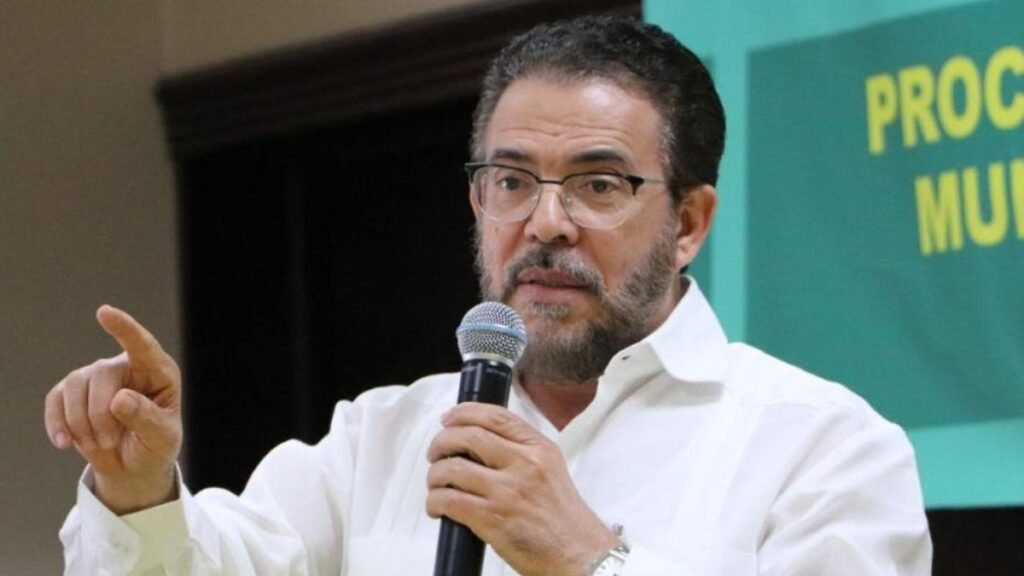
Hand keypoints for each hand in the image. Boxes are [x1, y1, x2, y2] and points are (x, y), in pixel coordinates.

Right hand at [44, 305, 181, 513]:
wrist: (133, 465)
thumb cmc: (155, 444)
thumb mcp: (161, 437)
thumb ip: (146, 417)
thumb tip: (119, 399)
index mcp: (157, 371)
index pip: (142, 345)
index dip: (124, 328)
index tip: (104, 312)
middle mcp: (126, 366)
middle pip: (101, 375)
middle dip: (101, 415)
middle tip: (111, 442)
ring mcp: (96, 377)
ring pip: (75, 386)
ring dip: (81, 423)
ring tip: (100, 444)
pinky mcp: (72, 393)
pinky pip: (55, 400)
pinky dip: (57, 424)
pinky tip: (64, 443)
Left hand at [426, 403, 618, 575]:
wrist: (579, 554)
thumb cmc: (563, 518)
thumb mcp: (551, 469)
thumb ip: (522, 451)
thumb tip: (479, 441)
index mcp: (540, 448)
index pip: (496, 416)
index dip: (464, 412)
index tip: (449, 419)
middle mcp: (524, 464)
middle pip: (468, 435)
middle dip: (442, 441)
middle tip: (435, 452)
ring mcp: (507, 491)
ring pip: (453, 468)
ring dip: (434, 474)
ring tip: (435, 483)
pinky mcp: (493, 519)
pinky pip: (449, 500)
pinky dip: (435, 501)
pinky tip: (437, 507)